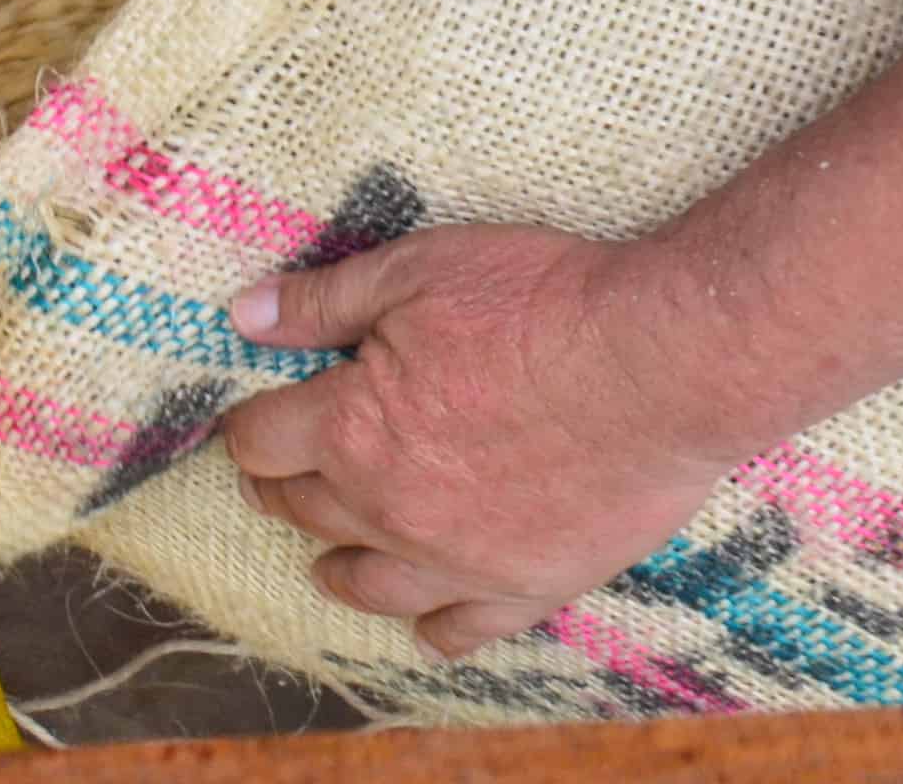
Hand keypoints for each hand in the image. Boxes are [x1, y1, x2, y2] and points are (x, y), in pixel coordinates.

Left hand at [217, 225, 752, 660]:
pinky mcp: (526, 587)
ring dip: (338, 566)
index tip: (255, 422)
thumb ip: (324, 302)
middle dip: (283, 489)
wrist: (657, 365)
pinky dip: (432, 628)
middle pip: (306, 511)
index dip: (251, 428)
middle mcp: (390, 508)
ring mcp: (458, 559)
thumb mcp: (417, 270)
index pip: (261, 442)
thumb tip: (245, 315)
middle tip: (283, 477)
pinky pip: (459, 631)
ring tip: (330, 559)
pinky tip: (426, 620)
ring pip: (367, 585)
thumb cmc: (539, 303)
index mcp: (351, 427)